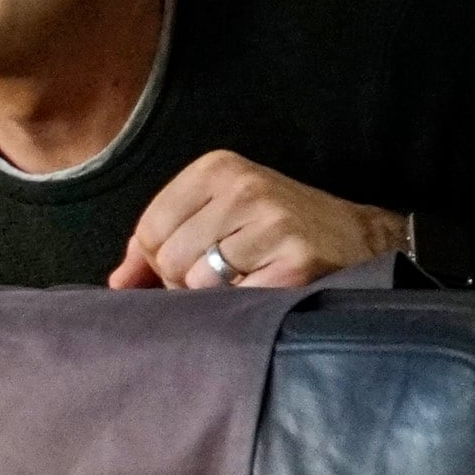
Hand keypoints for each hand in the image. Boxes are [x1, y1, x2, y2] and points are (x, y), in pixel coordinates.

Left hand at [108, 150, 406, 289]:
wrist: (357, 238)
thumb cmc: (272, 229)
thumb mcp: (214, 214)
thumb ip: (156, 243)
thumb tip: (117, 282)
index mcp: (216, 168)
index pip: (149, 229)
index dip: (160, 259)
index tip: (192, 259)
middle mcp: (244, 188)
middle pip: (169, 257)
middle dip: (185, 279)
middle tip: (223, 274)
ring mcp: (273, 222)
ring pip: (197, 281)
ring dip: (214, 295)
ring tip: (245, 279)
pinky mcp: (295, 261)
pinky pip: (234, 300)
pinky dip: (242, 305)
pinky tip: (265, 287)